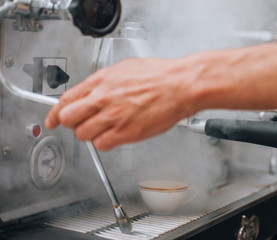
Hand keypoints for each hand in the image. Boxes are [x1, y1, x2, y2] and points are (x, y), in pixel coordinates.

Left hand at [45, 58, 194, 150]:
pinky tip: (115, 136)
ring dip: (90, 134)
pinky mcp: (126, 132)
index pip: (65, 100)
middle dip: (73, 123)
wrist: (179, 86)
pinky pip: (102, 144)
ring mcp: (113, 116)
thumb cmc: (159, 76)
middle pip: (68, 119)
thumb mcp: (124, 69)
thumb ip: (104, 82)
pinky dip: (104, 143)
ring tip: (104, 129)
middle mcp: (103, 99)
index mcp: (101, 81)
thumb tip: (92, 90)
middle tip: (82, 124)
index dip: (55, 113)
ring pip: (83, 134)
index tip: (52, 119)